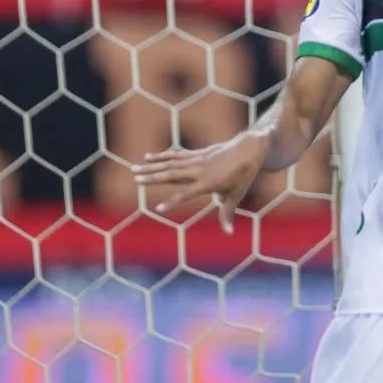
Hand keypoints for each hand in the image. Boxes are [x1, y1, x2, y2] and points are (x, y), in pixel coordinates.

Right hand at [132, 134, 267, 233]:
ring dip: (151, 167)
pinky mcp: (197, 153)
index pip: (186, 194)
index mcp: (207, 183)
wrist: (248, 149)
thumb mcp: (236, 195)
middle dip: (152, 178)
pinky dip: (162, 157)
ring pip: (170, 164)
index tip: (158, 210)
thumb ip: (227, 213)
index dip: (173, 202)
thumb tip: (228, 232)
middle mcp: (198, 171)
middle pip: (171, 175)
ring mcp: (196, 160)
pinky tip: (148, 157)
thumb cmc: (243, 175)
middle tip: (135, 180)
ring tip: (134, 169)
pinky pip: (176, 155)